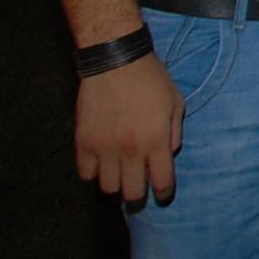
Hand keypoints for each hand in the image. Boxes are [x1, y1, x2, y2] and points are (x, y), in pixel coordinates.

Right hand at [74, 53, 184, 202]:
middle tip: (139, 190)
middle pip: (132, 193)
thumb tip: (167, 156)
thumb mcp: (175, 102)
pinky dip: (93, 172)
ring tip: (119, 173)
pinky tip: (101, 162)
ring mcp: (104, 148)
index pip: (162, 182)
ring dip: (115, 183)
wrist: (116, 61)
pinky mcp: (83, 142)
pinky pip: (85, 173)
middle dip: (138, 196)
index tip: (162, 195)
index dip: (164, 193)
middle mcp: (130, 149)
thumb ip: (174, 133)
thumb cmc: (151, 79)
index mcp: (156, 140)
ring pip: (107, 188)